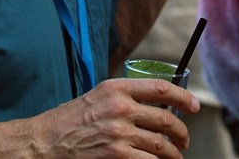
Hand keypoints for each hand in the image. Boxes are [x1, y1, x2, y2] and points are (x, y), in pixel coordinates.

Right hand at [35, 77, 199, 157]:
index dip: (183, 97)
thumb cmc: (71, 120)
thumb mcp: (98, 96)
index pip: (161, 88)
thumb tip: (156, 104)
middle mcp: (120, 108)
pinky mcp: (116, 155)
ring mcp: (118, 133)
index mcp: (117, 88)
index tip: (193, 106)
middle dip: (181, 132)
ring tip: (175, 155)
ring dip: (173, 152)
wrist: (45, 142)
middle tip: (184, 139)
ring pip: (160, 143)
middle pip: (165, 118)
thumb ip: (125, 96)